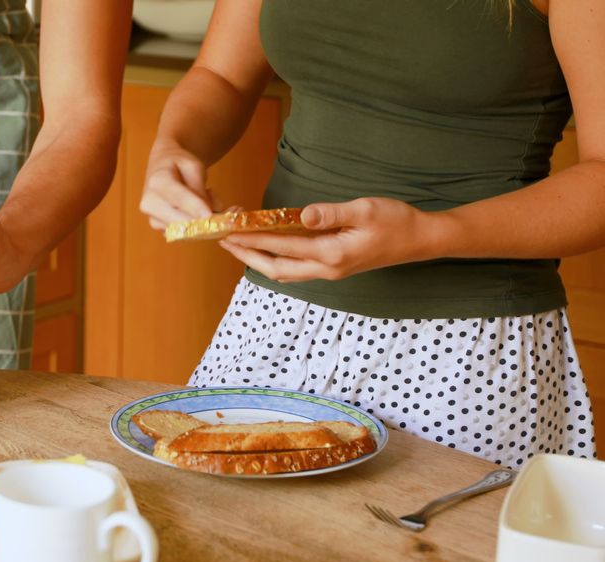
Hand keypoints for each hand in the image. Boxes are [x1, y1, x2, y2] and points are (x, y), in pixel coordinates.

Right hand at [140, 147, 217, 229]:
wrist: (162, 167)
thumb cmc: (179, 165)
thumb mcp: (193, 167)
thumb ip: (199, 189)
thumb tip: (207, 213)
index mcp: (157, 182)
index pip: (179, 198)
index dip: (196, 208)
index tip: (211, 215)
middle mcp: (150, 204)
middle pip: (181, 221)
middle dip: (205, 221)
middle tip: (227, 209)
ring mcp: (153, 219)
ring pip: (186, 231)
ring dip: (204, 223)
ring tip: (207, 201)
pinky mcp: (161, 229)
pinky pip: (185, 234)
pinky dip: (198, 227)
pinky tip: (198, 212)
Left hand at [219, 197, 438, 281]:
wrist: (420, 240)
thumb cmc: (396, 221)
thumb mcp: (365, 210)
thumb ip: (332, 213)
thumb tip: (303, 215)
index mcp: (333, 254)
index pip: (283, 247)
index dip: (254, 239)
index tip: (230, 231)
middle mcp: (327, 268)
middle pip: (275, 268)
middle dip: (246, 254)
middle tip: (222, 240)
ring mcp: (329, 271)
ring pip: (283, 272)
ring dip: (257, 259)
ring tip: (235, 244)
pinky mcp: (331, 268)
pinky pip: (294, 268)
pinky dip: (274, 259)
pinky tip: (263, 249)